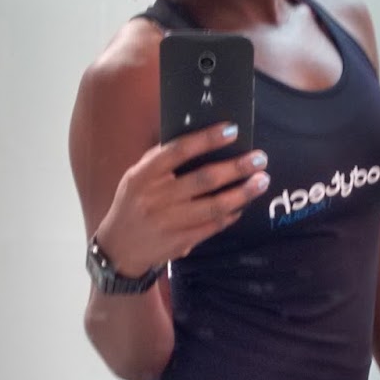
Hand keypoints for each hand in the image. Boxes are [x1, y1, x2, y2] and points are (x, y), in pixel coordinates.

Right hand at [97, 123, 268, 275]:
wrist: (119, 249)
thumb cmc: (133, 204)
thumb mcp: (137, 177)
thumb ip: (161, 159)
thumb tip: (201, 138)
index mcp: (143, 175)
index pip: (178, 150)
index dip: (207, 139)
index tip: (232, 130)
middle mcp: (155, 198)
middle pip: (204, 179)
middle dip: (236, 168)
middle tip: (260, 159)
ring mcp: (168, 222)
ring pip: (214, 205)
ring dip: (242, 193)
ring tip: (261, 181)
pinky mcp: (179, 241)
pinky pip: (212, 225)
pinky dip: (231, 214)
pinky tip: (242, 205)